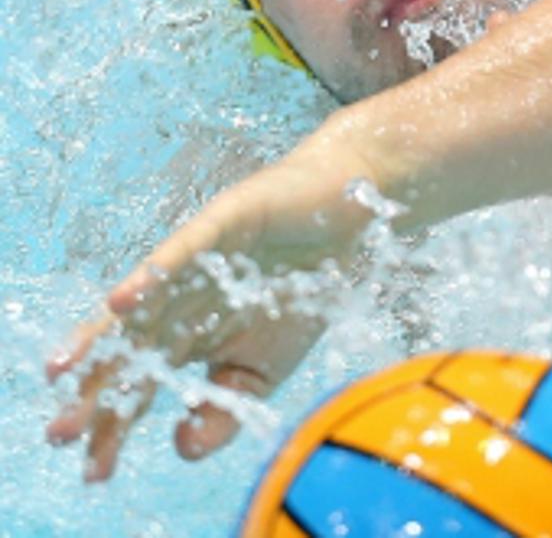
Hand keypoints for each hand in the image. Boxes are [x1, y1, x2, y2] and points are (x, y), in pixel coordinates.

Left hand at [45, 143, 374, 480]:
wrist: (349, 221)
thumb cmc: (303, 290)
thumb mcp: (266, 369)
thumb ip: (225, 411)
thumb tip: (181, 447)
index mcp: (188, 337)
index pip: (140, 385)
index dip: (115, 426)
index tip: (95, 470)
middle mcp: (179, 301)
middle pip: (125, 350)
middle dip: (92, 391)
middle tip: (61, 433)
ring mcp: (193, 262)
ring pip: (137, 303)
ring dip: (99, 338)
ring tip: (64, 371)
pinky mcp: (219, 225)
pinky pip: (179, 252)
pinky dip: (152, 275)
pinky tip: (124, 300)